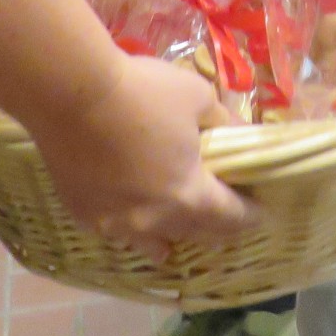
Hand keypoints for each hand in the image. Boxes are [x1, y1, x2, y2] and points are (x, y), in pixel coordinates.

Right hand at [29, 55, 253, 257]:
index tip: (263, 213)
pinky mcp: (84, 214)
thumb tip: (237, 130)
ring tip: (176, 238)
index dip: (250, 215)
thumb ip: (222, 120)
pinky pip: (117, 231)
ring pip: (151, 243)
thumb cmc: (143, 92)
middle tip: (227, 221)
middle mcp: (154, 220)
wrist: (72, 92)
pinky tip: (131, 221)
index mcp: (188, 194)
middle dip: (215, 229)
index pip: (230, 216)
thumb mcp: (198, 96)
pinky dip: (131, 228)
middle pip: (194, 234)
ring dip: (170, 240)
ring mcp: (115, 222)